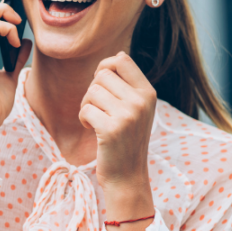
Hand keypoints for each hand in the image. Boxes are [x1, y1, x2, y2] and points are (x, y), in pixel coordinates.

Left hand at [78, 51, 156, 191]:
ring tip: (96, 120)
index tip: (102, 84)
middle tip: (98, 109)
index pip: (122, 60)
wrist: (127, 176)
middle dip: (93, 90)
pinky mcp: (111, 129)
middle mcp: (141, 101)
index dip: (105, 66)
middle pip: (102, 75)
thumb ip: (128, 84)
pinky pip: (85, 109)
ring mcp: (128, 115)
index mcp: (148, 93)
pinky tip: (93, 129)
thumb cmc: (126, 139)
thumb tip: (118, 55)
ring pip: (91, 91)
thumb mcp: (136, 109)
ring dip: (87, 105)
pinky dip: (83, 118)